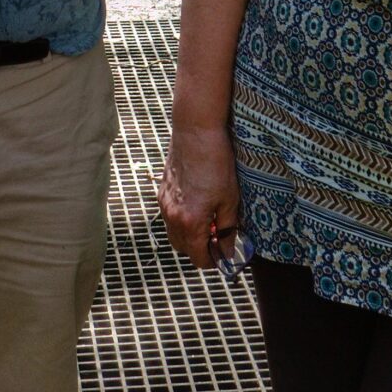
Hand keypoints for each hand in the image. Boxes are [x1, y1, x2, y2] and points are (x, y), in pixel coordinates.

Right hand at [159, 124, 242, 267]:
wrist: (195, 131)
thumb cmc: (216, 163)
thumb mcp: (229, 199)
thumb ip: (227, 229)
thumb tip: (228, 251)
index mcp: (190, 223)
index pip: (199, 258)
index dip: (214, 260)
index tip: (226, 252)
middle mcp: (172, 217)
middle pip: (184, 249)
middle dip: (201, 249)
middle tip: (218, 235)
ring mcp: (164, 204)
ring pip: (174, 234)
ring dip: (190, 235)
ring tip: (208, 219)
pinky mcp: (161, 192)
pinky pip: (169, 217)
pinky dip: (181, 220)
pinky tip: (197, 204)